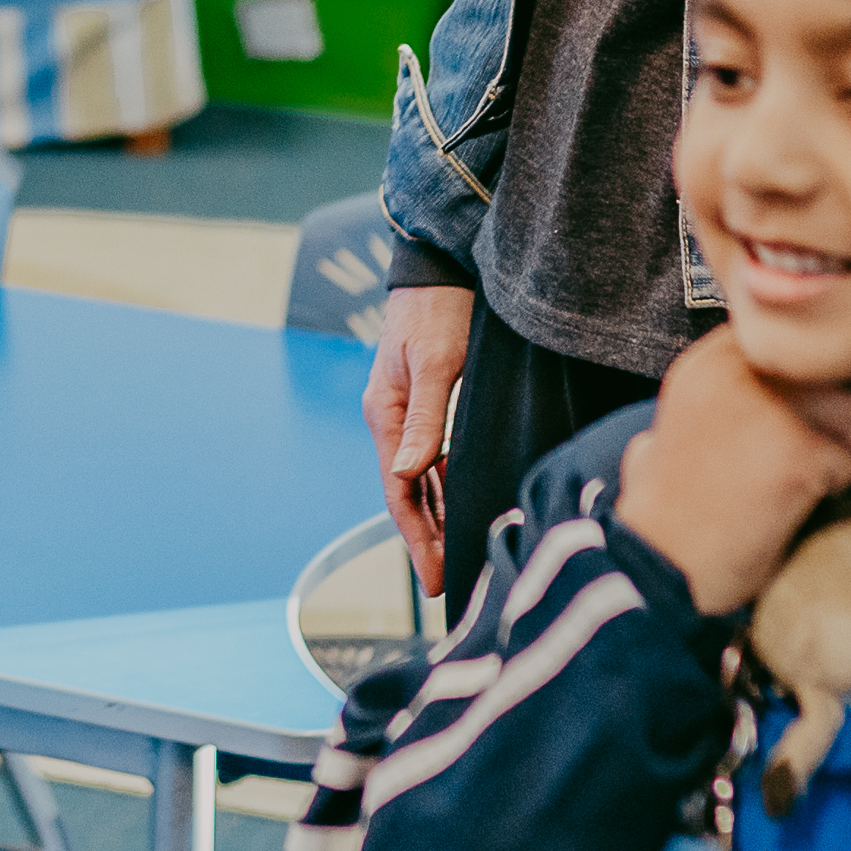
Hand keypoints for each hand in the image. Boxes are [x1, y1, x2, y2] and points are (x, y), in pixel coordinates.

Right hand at [367, 284, 474, 596]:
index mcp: (386, 416)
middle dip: (426, 539)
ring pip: (423, 480)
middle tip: (447, 584)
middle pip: (408, 494)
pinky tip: (463, 507)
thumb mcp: (437, 364)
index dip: (415, 539)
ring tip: (458, 557)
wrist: (439, 266)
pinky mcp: (431, 404)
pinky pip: (436, 459)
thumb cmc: (439, 311)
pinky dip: (448, 488)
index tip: (432, 579)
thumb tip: (408, 474)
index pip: (398, 492)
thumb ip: (426, 420)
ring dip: (438, 518)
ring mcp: (411, 413)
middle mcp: (393, 421)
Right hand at [609, 331, 850, 618]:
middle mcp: (736, 370)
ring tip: (802, 483)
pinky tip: (796, 508)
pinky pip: (849, 462)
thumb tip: (750, 385)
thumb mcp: (669, 428)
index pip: (786, 346)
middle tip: (798, 456)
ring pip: (849, 409)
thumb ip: (712, 396)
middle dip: (825, 411)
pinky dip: (834, 489)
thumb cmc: (667, 510)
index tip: (780, 423)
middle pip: (823, 369)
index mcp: (706, 362)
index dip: (797, 384)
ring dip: (838, 446)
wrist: (663, 566)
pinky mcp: (799, 451)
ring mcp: (771, 408)